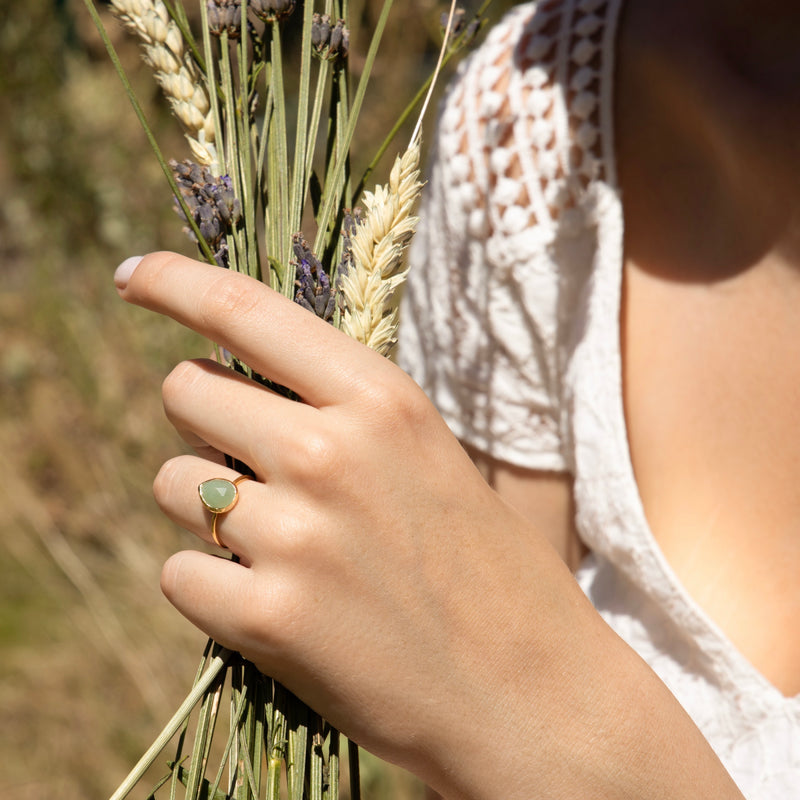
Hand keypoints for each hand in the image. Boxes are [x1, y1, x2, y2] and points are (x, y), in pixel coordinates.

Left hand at [115, 252, 742, 799]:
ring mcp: (295, 534)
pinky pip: (178, 573)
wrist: (529, 690)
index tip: (132, 277)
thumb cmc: (481, 567)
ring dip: (207, 507)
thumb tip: (236, 387)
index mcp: (380, 399)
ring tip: (281, 545)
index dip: (174, 283)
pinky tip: (274, 603)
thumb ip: (338, 412)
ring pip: (171, 482)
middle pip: (186, 391)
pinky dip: (209, 586)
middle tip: (254, 463)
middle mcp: (329, 451)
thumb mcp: (426, 455)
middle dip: (204, 421)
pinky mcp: (267, 617)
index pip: (246, 311)